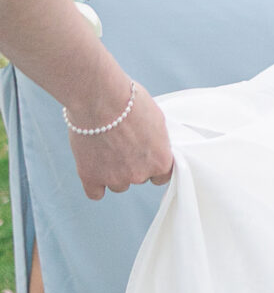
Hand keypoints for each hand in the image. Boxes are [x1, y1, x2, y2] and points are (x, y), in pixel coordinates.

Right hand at [64, 79, 173, 200]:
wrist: (100, 98)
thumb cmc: (129, 101)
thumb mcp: (156, 118)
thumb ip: (157, 140)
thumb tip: (153, 145)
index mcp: (160, 160)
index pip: (162, 175)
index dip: (153, 165)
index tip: (145, 155)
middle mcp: (140, 174)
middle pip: (139, 178)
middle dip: (133, 164)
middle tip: (122, 143)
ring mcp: (115, 178)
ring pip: (118, 185)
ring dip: (114, 173)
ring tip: (106, 149)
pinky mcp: (91, 178)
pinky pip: (95, 193)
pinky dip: (95, 184)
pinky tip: (94, 171)